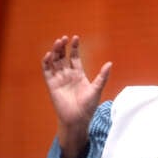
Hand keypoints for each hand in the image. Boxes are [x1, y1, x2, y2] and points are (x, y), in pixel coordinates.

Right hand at [42, 35, 111, 157]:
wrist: (78, 119)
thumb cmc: (88, 106)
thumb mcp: (97, 89)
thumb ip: (102, 76)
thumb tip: (110, 63)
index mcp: (79, 74)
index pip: (75, 57)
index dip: (74, 47)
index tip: (76, 38)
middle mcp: (68, 75)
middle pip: (63, 57)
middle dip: (63, 47)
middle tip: (64, 38)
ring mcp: (59, 79)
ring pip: (55, 62)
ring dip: (55, 51)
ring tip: (58, 42)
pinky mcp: (51, 85)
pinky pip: (47, 71)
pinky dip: (47, 62)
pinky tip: (50, 54)